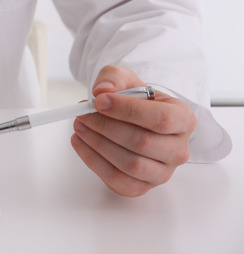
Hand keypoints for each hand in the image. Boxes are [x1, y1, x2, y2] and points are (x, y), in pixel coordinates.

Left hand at [70, 66, 195, 195]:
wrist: (133, 119)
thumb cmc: (134, 100)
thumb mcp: (126, 78)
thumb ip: (114, 78)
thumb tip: (102, 91)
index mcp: (184, 119)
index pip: (161, 119)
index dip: (127, 110)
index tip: (99, 101)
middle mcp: (179, 149)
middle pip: (142, 142)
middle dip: (106, 127)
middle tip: (83, 114)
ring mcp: (163, 172)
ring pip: (130, 164)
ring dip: (97, 144)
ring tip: (80, 126)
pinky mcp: (142, 186)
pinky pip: (118, 181)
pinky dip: (94, 162)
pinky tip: (80, 142)